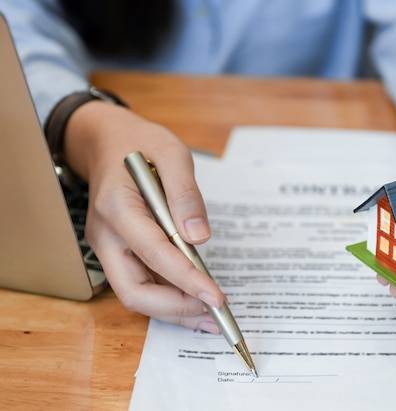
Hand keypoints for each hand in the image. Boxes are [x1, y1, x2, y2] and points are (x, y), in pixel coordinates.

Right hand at [63, 101, 224, 331]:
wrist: (109, 142)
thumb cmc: (141, 144)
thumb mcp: (172, 154)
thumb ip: (185, 194)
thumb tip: (199, 237)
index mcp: (117, 208)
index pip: (152, 252)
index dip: (185, 279)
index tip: (216, 296)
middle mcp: (106, 236)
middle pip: (133, 290)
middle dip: (175, 308)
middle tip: (215, 313)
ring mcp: (109, 247)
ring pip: (136, 294)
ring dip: (174, 310)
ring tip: (211, 316)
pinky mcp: (119, 253)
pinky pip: (142, 283)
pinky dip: (169, 297)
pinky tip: (195, 300)